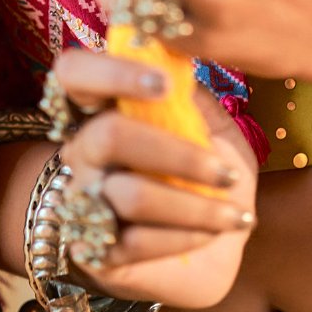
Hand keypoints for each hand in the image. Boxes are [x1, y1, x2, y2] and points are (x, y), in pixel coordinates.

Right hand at [54, 48, 257, 307]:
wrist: (212, 247)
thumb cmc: (208, 173)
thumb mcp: (212, 127)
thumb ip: (195, 96)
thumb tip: (185, 58)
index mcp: (104, 108)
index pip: (74, 74)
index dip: (112, 72)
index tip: (165, 83)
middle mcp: (82, 151)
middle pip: (108, 135)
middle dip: (178, 154)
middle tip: (227, 173)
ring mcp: (82, 203)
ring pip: (130, 195)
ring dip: (195, 206)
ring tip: (236, 214)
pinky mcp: (95, 253)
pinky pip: (135, 243)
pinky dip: (184, 237)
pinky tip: (212, 234)